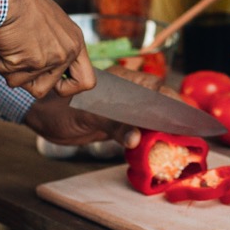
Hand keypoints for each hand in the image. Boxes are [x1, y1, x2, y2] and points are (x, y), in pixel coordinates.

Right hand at [0, 0, 95, 98]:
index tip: (52, 84)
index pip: (87, 82)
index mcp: (74, 42)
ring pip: (18, 83)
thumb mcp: (47, 23)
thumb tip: (38, 72)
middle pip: (43, 90)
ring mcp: (49, 58)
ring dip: (3, 65)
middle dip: (22, 78)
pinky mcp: (28, 62)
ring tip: (3, 39)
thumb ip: (50, 45)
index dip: (67, 88)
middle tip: (13, 55)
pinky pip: (0, 71)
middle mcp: (67, 51)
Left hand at [24, 64, 179, 149]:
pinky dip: (146, 139)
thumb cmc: (60, 107)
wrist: (42, 115)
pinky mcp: (114, 124)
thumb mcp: (88, 115)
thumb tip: (136, 138)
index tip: (187, 117)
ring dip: (161, 129)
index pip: (155, 89)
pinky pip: (136, 130)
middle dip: (172, 116)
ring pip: (148, 117)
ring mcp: (120, 109)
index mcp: (122, 81)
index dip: (173, 101)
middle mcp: (125, 93)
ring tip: (176, 143)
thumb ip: (114, 124)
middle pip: (157, 102)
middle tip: (187, 134)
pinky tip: (154, 148)